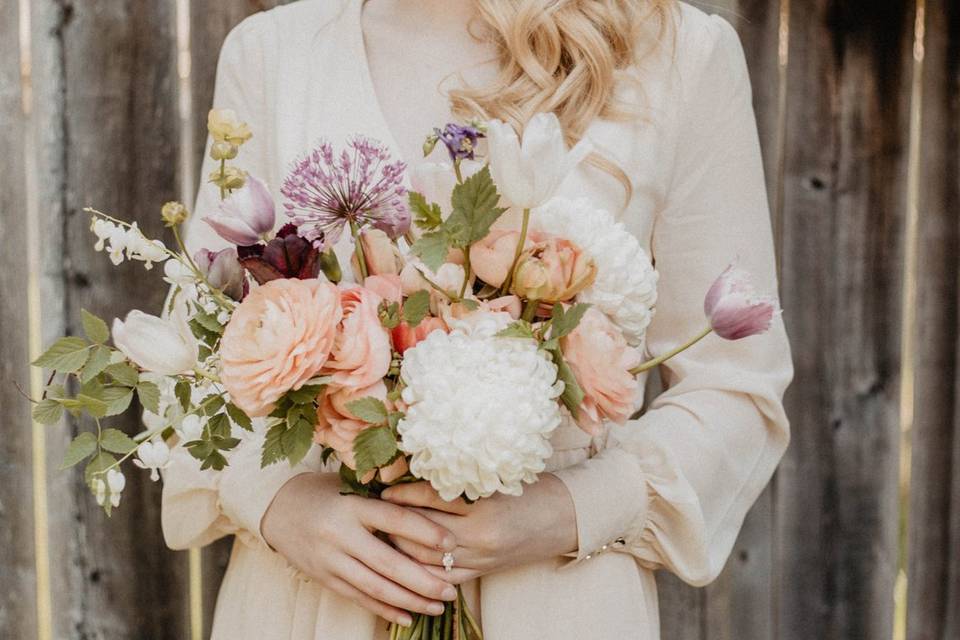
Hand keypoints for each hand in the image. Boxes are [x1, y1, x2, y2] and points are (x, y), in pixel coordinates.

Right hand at [262, 472, 458, 625]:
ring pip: (375, 587)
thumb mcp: (352, 486)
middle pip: (388, 563)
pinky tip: (408, 615)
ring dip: (409, 600)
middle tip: (451, 589)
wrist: (276, 507)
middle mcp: (340, 534)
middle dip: (423, 581)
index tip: (452, 544)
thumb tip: (434, 505)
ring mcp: (330, 560)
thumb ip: (385, 498)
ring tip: (438, 606)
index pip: (395, 520)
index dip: (426, 532)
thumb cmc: (325, 492)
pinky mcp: (324, 577)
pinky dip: (385, 609)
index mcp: (352, 505)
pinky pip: (358, 598)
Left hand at [381, 474, 577, 583]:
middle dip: (395, 523)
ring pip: (428, 558)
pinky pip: (443, 576)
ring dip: (402, 547)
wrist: (565, 518)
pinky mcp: (482, 571)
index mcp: (484, 507)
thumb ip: (462, 479)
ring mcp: (481, 558)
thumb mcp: (498, 478)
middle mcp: (480, 536)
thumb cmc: (532, 489)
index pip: (432, 500)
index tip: (383, 489)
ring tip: (382, 534)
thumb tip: (420, 470)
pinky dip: (420, 568)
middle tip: (372, 512)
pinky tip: (403, 559)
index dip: (404, 494)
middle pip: (424, 533)